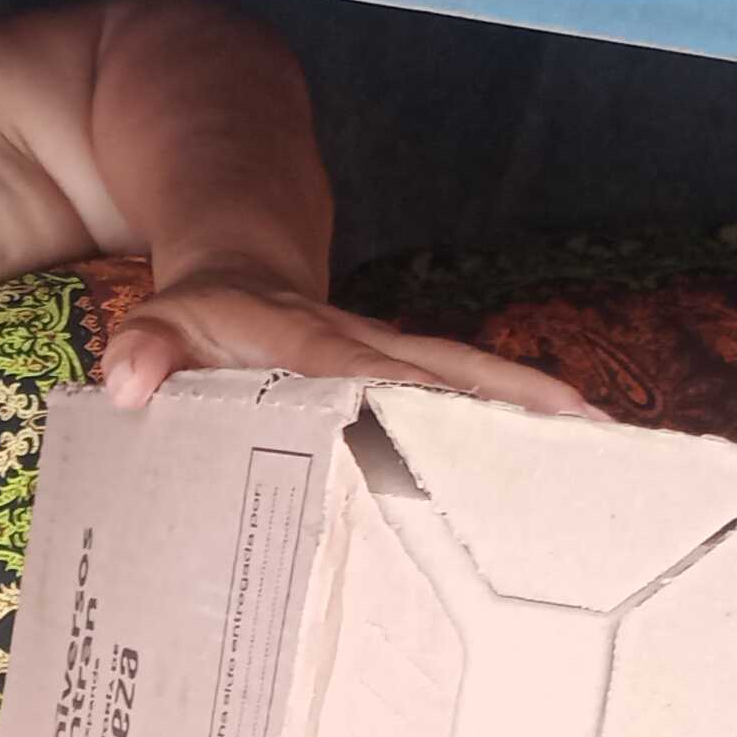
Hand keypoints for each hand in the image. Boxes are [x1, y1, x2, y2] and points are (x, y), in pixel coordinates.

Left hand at [102, 265, 599, 416]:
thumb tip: (128, 379)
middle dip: (523, 409)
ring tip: (609, 463)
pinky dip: (518, 427)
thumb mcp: (164, 321)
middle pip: (458, 377)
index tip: (479, 432)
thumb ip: (148, 346)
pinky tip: (569, 465)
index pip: (375, 377)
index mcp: (316, 345)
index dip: (424, 403)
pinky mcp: (408, 380)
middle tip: (595, 450)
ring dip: (538, 419)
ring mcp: (397, 363)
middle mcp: (371, 350)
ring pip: (477, 387)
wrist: (237, 271)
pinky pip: (468, 401)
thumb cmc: (202, 315)